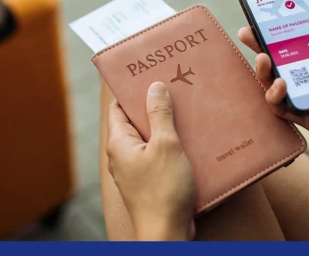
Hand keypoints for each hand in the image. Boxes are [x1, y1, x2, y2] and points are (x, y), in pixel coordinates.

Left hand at [106, 82, 195, 240]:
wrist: (167, 233)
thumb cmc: (163, 191)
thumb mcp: (166, 146)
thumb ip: (160, 115)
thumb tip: (154, 87)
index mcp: (119, 142)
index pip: (119, 107)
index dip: (132, 90)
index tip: (149, 76)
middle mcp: (122, 155)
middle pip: (136, 121)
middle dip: (154, 106)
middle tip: (173, 90)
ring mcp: (135, 169)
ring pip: (149, 139)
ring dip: (166, 127)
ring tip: (185, 112)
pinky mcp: (149, 181)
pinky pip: (158, 155)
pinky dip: (171, 146)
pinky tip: (189, 140)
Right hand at [238, 1, 308, 183]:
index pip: (303, 43)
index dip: (284, 31)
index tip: (269, 17)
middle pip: (282, 62)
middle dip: (261, 47)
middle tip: (247, 32)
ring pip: (276, 85)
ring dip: (263, 71)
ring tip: (262, 58)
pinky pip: (284, 109)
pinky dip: (275, 97)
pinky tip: (279, 83)